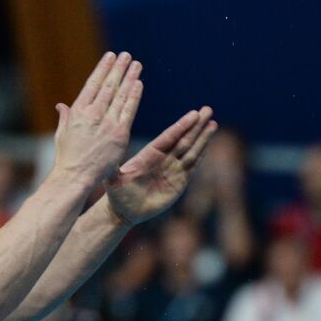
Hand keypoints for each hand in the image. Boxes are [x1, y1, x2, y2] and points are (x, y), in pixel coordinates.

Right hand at [52, 52, 142, 182]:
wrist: (76, 175)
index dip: (103, 68)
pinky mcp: (119, 134)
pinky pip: (129, 110)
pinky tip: (139, 84)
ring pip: (120, 95)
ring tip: (136, 64)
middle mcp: (93, 114)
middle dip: (118, 68)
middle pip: (109, 85)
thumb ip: (65, 117)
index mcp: (78, 111)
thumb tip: (61, 106)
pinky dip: (134, 96)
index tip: (110, 56)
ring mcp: (107, 123)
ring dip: (129, 77)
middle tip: (126, 55)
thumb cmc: (68, 157)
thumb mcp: (62, 134)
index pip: (93, 84)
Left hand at [106, 107, 216, 225]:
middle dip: (196, 125)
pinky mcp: (179, 182)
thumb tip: (107, 159)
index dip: (182, 126)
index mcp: (149, 155)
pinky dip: (201, 154)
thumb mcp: (113, 181)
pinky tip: (208, 143)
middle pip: (183, 139)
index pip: (169, 137)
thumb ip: (113, 170)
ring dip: (202, 137)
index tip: (194, 114)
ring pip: (191, 150)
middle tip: (208, 109)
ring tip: (213, 123)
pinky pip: (193, 166)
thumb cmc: (117, 194)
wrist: (125, 211)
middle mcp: (163, 159)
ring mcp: (172, 170)